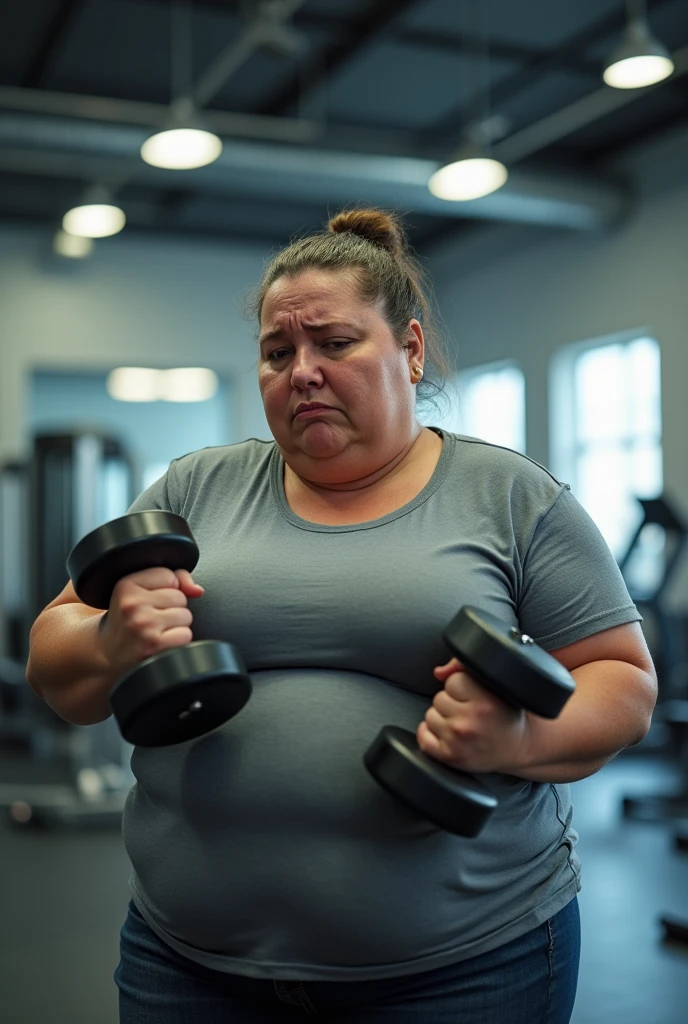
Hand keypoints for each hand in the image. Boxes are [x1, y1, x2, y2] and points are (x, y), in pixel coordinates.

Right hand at [99, 568, 203, 676]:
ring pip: (186, 616)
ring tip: (156, 630)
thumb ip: (173, 578)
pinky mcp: (153, 645)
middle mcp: (132, 604)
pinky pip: (185, 635)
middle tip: (152, 618)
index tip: (149, 600)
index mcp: (126, 585)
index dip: (165, 589)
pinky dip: (178, 640)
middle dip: (172, 608)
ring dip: (176, 625)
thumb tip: (197, 590)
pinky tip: (160, 642)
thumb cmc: (129, 619)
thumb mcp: (139, 591)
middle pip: (180, 597)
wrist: (108, 652)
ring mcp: (143, 625)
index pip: (169, 576)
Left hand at [416, 657, 531, 774]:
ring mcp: (458, 741)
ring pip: (430, 716)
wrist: (518, 747)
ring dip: (442, 718)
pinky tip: (447, 733)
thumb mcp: (494, 686)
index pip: (452, 681)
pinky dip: (430, 734)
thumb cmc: (505, 714)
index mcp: (485, 701)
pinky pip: (424, 738)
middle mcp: (470, 722)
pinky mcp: (450, 756)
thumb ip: (464, 668)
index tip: (474, 695)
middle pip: (439, 698)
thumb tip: (438, 672)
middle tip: (469, 710)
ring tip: (462, 722)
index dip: (461, 686)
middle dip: (452, 702)